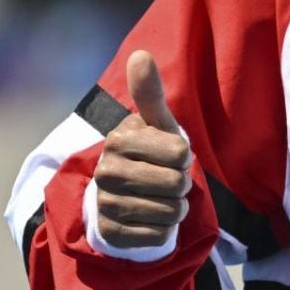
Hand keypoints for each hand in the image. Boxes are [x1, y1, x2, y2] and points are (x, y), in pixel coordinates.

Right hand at [92, 51, 193, 248]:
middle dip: (181, 184)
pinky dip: (163, 229)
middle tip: (165, 179)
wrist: (126, 196)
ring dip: (175, 207)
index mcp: (119, 141)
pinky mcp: (111, 233)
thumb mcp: (157, 124)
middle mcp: (106, 172)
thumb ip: (150, 93)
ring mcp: (105, 204)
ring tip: (158, 198)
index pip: (181, 154)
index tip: (169, 157)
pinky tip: (149, 219)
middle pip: (177, 184)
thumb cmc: (150, 154)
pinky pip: (159, 235)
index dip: (184, 158)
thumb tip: (140, 54)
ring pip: (171, 211)